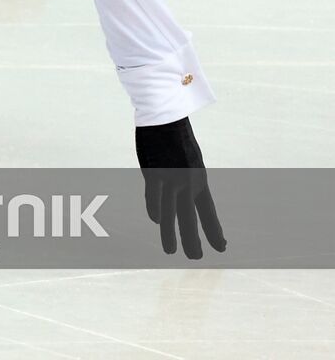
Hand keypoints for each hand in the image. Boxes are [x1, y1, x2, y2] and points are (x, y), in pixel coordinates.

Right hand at [135, 117, 226, 258]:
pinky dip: (154, 210)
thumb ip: (188, 183)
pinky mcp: (153, 173)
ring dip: (170, 235)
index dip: (214, 231)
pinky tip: (156, 220)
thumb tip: (184, 203)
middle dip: (193, 241)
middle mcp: (187, 182)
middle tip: (196, 258)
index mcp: (199, 179)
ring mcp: (169, 179)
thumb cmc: (176, 139)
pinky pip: (153, 198)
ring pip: (170, 214)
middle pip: (190, 219)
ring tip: (171, 252)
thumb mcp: (190, 162)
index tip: (222, 247)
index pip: (208, 212)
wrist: (164, 117)